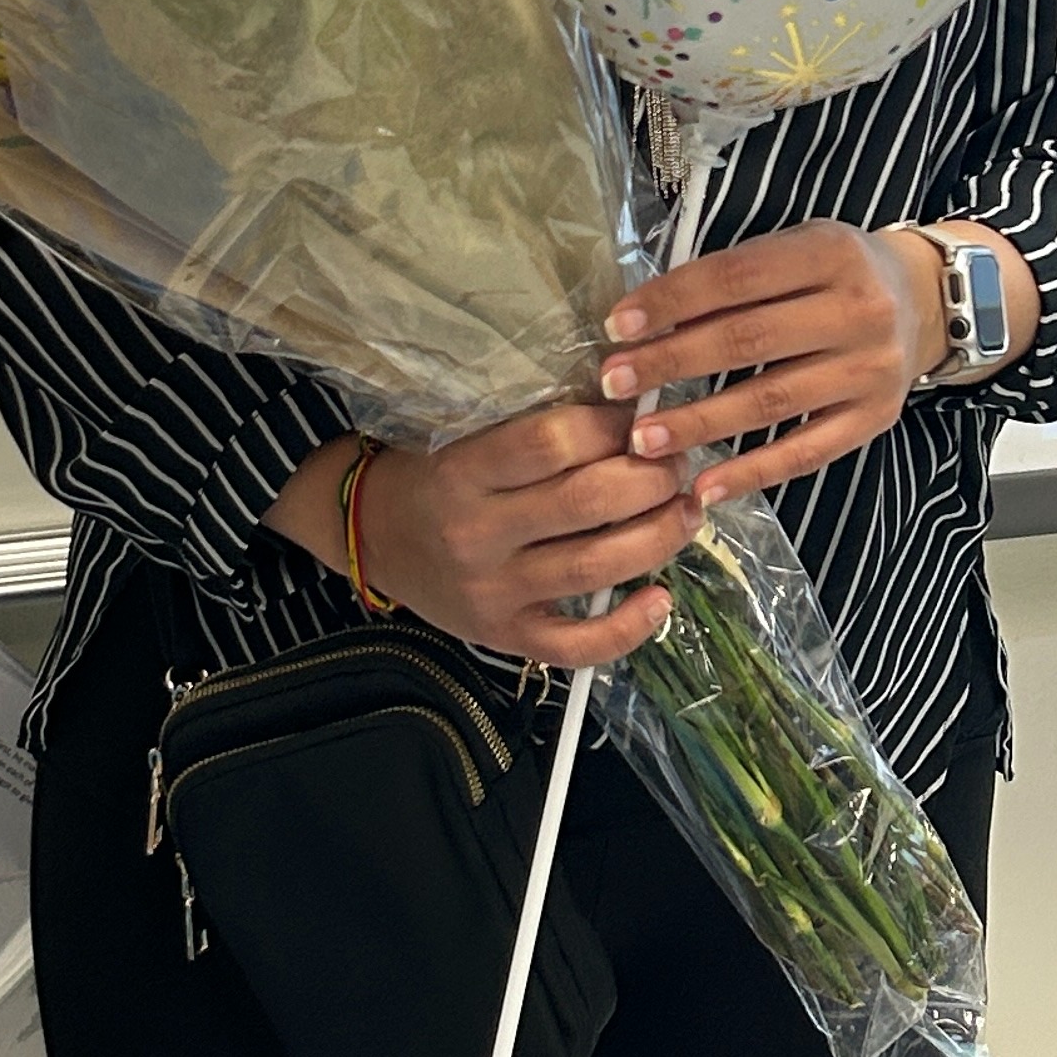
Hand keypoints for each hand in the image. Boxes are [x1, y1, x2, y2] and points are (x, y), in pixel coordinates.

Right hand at [281, 408, 701, 670]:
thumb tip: (630, 410)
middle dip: (652, 479)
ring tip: (686, 511)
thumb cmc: (431, 477)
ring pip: (595, 567)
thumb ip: (533, 430)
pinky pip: (576, 646)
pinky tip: (661, 598)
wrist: (370, 537)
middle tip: (677, 464)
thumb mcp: (463, 437)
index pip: (552, 441)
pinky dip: (629, 629)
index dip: (612, 426)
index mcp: (463, 471)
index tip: (642, 417)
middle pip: (586, 503)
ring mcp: (493, 592)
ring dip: (659, 536)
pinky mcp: (505, 636)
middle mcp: (477, 534)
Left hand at [596, 223, 952, 508]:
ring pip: (770, 402)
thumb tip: (646, 318)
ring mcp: (869, 370)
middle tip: (614, 384)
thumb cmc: (836, 272)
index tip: (617, 326)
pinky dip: (750, 473)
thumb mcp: (798, 247)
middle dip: (671, 363)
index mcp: (830, 252)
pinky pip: (804, 453)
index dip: (673, 301)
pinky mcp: (873, 419)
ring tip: (642, 440)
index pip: (737, 278)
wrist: (925, 302)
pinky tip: (702, 488)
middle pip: (748, 341)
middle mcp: (857, 310)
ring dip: (698, 424)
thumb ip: (736, 276)